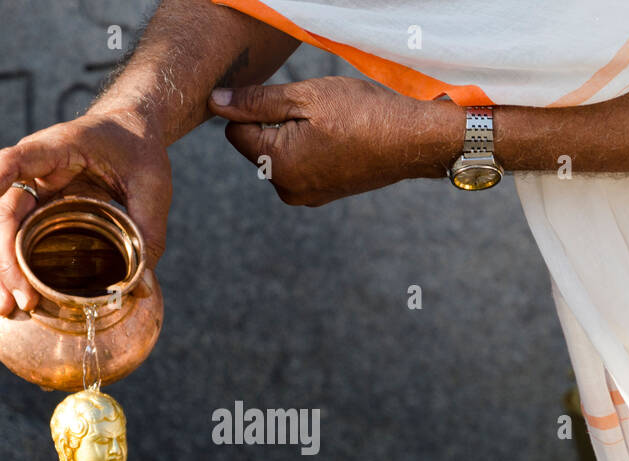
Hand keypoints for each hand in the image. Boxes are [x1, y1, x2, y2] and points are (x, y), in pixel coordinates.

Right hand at [0, 110, 172, 317]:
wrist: (132, 132)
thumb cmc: (140, 151)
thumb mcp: (153, 186)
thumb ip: (147, 231)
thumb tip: (142, 287)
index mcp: (55, 148)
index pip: (9, 164)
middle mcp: (32, 170)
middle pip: (2, 213)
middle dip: (3, 259)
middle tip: (16, 301)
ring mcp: (31, 191)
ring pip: (1, 232)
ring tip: (4, 309)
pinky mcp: (36, 212)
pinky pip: (11, 239)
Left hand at [207, 76, 462, 205]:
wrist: (413, 141)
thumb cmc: (363, 114)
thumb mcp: (305, 96)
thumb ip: (255, 101)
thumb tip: (215, 103)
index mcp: (276, 164)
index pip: (235, 130)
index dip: (256, 107)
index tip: (290, 99)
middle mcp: (286, 189)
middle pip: (256, 144)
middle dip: (276, 123)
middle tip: (317, 112)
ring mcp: (305, 196)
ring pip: (279, 154)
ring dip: (294, 135)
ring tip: (331, 127)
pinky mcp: (321, 195)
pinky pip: (300, 166)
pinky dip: (311, 150)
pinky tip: (338, 140)